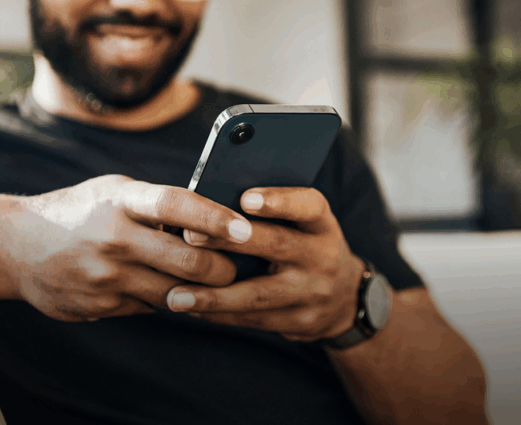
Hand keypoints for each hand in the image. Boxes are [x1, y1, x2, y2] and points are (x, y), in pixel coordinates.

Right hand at [5, 175, 252, 321]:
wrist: (17, 246)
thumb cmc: (81, 211)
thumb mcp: (115, 192)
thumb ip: (158, 203)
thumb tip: (214, 219)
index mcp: (122, 201)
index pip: (177, 206)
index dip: (215, 218)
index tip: (246, 228)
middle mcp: (114, 238)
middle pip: (187, 261)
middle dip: (223, 269)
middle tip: (237, 266)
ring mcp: (106, 276)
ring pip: (175, 293)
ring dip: (199, 290)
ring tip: (211, 281)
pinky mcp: (100, 305)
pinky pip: (150, 307)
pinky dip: (164, 299)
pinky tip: (163, 287)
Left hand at [166, 187, 365, 341]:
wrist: (343, 298)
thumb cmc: (304, 245)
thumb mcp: (302, 223)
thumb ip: (270, 212)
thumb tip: (210, 199)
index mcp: (321, 222)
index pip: (307, 206)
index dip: (279, 202)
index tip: (246, 199)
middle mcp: (322, 256)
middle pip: (276, 245)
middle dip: (230, 242)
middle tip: (190, 237)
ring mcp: (312, 292)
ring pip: (259, 293)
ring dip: (215, 296)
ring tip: (176, 295)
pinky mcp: (300, 321)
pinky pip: (254, 319)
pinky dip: (219, 314)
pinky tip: (190, 309)